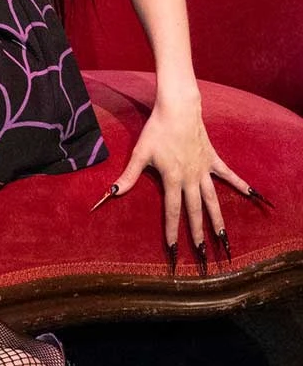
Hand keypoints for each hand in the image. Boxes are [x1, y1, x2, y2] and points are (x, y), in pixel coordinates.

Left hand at [107, 88, 251, 272]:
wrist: (178, 110)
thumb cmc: (156, 130)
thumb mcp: (140, 153)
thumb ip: (129, 176)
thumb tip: (112, 192)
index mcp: (172, 179)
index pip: (172, 211)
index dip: (172, 231)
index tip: (173, 251)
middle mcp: (191, 178)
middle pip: (195, 211)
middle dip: (197, 235)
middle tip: (202, 256)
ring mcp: (204, 170)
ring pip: (213, 200)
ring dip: (218, 220)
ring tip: (224, 239)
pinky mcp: (213, 160)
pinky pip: (228, 175)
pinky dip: (240, 185)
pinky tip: (253, 196)